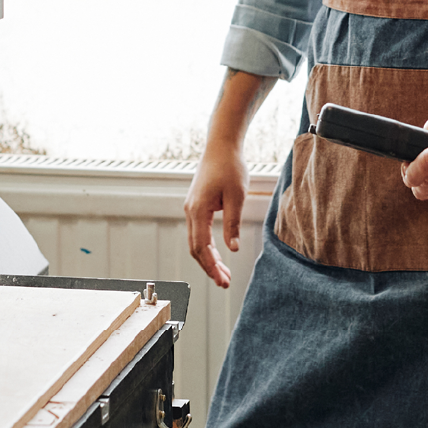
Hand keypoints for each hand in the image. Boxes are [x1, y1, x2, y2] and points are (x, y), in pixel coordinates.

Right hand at [183, 140, 247, 287]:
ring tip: (224, 273)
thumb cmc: (230, 166)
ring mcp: (192, 207)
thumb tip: (232, 249)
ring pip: (197, 241)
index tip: (222, 281)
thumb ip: (233, 223)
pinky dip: (208, 246)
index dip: (211, 267)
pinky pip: (199, 231)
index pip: (201, 247)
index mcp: (198, 210)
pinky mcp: (197, 204)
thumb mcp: (237, 196)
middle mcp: (190, 210)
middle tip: (225, 282)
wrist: (221, 145)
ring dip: (209, 258)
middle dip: (209, 267)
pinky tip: (219, 254)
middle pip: (196, 248)